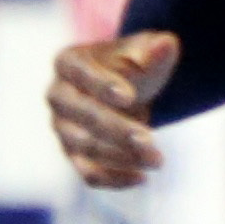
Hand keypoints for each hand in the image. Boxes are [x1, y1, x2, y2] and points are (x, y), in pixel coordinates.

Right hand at [49, 30, 183, 189]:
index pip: (80, 73)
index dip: (102, 85)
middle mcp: (58, 95)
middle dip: (116, 129)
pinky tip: (141, 178)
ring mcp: (62, 127)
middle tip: (150, 139)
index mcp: (69, 62)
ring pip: (85, 147)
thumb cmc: (134, 64)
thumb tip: (166, 44)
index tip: (130, 96)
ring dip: (122, 156)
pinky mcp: (74, 153)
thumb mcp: (146, 51)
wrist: (128, 89)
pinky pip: (87, 172)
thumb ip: (156, 49)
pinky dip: (112, 179)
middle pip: (82, 115)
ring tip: (158, 160)